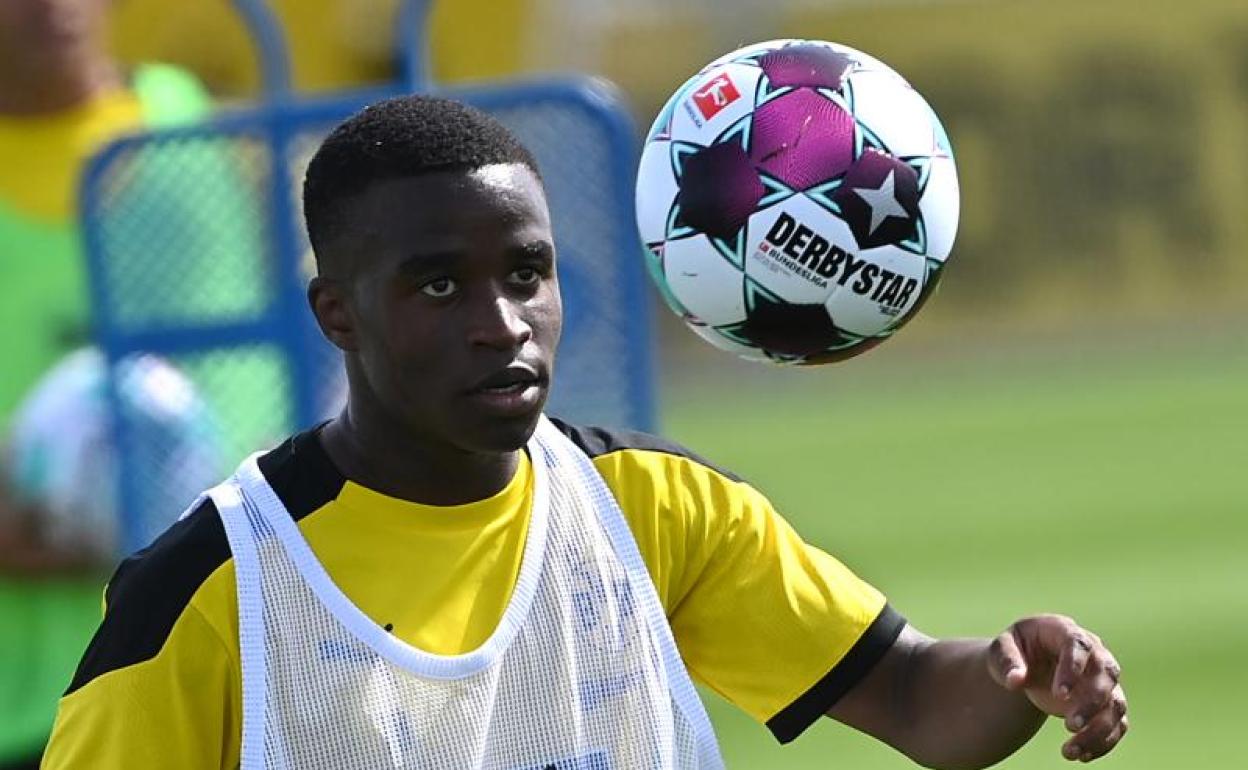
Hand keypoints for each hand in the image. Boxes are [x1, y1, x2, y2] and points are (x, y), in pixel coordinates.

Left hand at [988, 614, 1127, 762]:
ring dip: (1099, 730)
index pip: (1078, 645)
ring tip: (1070, 752)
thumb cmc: (1016, 650)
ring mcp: (1103, 678)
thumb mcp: (1002, 650)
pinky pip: (1116, 723)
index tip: (1059, 694)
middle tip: (1069, 725)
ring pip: (1115, 703)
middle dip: (1091, 703)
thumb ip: (1007, 662)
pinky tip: (1082, 755)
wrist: (1029, 663)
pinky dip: (1104, 741)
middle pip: (1106, 674)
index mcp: (1066, 631)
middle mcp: (1094, 653)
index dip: (1073, 669)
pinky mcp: (1106, 702)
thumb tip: (1014, 681)